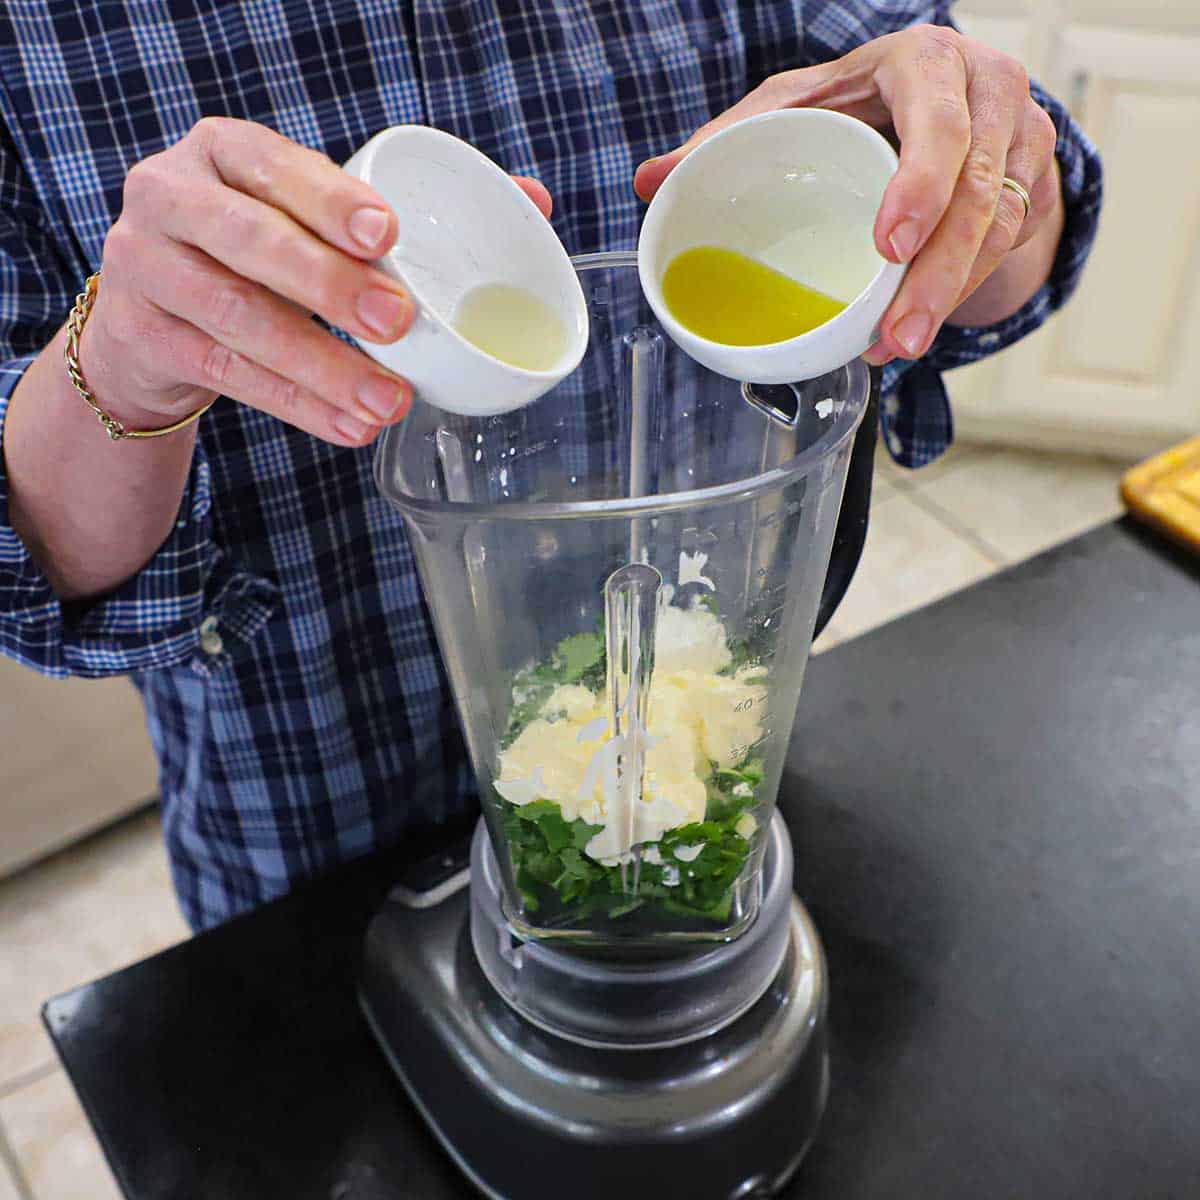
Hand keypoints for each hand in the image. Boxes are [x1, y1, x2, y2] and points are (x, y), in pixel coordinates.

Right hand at [82, 117, 552, 445]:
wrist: (152, 312)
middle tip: (398, 323)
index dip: (329, 201)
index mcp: (224, 152)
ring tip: (388, 400)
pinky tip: (349, 425)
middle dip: (331, 286)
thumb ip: (395, 210)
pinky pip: (228, 375)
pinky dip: (297, 405)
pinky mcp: (143, 335)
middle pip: (253, 242)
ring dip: (322, 366)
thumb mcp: (305, 214)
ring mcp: (146, 267)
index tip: (387, 236)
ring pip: (240, 319)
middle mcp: (171, 197)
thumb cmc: (256, 252)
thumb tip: (533, 199)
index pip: (275, 165)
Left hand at [634, 24, 1060, 365]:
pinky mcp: (1034, 183)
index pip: (938, 122)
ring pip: (998, 229)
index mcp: (925, 64)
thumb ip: (727, 138)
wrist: (945, 97)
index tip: (889, 245)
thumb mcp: (796, 103)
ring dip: (947, 297)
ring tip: (898, 346)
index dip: (921, 185)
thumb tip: (649, 182)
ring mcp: (1021, 139)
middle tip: (899, 336)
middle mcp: (987, 95)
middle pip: (978, 191)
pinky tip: (914, 327)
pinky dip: (961, 294)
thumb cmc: (860, 99)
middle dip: (938, 274)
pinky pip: (1006, 248)